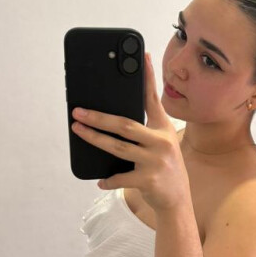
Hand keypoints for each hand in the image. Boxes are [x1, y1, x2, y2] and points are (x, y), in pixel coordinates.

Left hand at [71, 52, 189, 211]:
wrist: (177, 200)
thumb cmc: (163, 168)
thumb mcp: (161, 144)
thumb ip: (144, 130)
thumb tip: (110, 117)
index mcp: (163, 128)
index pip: (152, 99)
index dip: (147, 78)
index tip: (142, 57)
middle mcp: (162, 142)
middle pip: (125, 125)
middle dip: (99, 117)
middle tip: (78, 111)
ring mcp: (156, 161)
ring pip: (118, 147)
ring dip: (95, 139)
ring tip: (78, 130)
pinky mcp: (149, 180)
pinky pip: (122, 177)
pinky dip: (109, 179)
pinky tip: (99, 180)